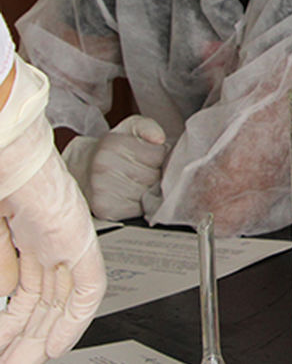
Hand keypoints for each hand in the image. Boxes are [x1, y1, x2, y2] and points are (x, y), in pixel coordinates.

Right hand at [0, 137, 105, 361]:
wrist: (4, 145)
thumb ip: (2, 258)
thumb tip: (6, 288)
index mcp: (27, 229)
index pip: (29, 284)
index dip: (18, 317)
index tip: (6, 342)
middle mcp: (50, 236)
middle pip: (44, 299)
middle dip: (26, 335)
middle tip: (12, 362)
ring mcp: (65, 237)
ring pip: (62, 301)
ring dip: (42, 337)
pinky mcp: (78, 238)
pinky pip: (87, 288)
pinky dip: (74, 321)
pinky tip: (56, 347)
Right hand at [62, 114, 167, 219]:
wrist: (80, 168)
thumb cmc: (111, 148)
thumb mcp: (129, 128)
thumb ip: (147, 127)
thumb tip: (159, 138)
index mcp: (112, 144)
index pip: (158, 155)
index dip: (159, 156)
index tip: (147, 156)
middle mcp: (104, 166)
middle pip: (154, 176)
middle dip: (154, 173)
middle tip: (140, 170)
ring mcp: (101, 189)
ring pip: (148, 193)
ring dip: (147, 189)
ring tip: (134, 182)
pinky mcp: (104, 209)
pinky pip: (138, 209)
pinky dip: (139, 204)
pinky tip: (129, 195)